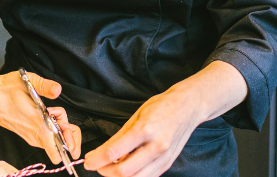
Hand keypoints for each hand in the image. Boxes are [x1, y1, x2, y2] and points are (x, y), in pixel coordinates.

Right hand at [0, 70, 82, 163]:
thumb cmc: (5, 89)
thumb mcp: (26, 81)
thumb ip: (44, 85)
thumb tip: (57, 90)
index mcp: (34, 121)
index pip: (55, 143)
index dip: (67, 136)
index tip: (64, 120)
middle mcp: (33, 133)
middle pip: (59, 147)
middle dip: (67, 134)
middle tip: (60, 116)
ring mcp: (29, 137)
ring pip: (53, 144)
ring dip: (59, 131)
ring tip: (52, 113)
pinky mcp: (27, 136)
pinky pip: (45, 140)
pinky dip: (51, 131)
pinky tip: (46, 117)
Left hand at [81, 89, 201, 176]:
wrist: (188, 107)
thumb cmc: (162, 107)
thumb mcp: (136, 115)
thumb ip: (118, 137)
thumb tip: (100, 153)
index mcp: (146, 130)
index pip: (115, 152)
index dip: (97, 160)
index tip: (88, 161)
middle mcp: (156, 146)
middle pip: (124, 172)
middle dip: (105, 171)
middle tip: (97, 165)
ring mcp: (164, 158)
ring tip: (110, 168)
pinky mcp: (167, 164)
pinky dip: (133, 176)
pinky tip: (126, 168)